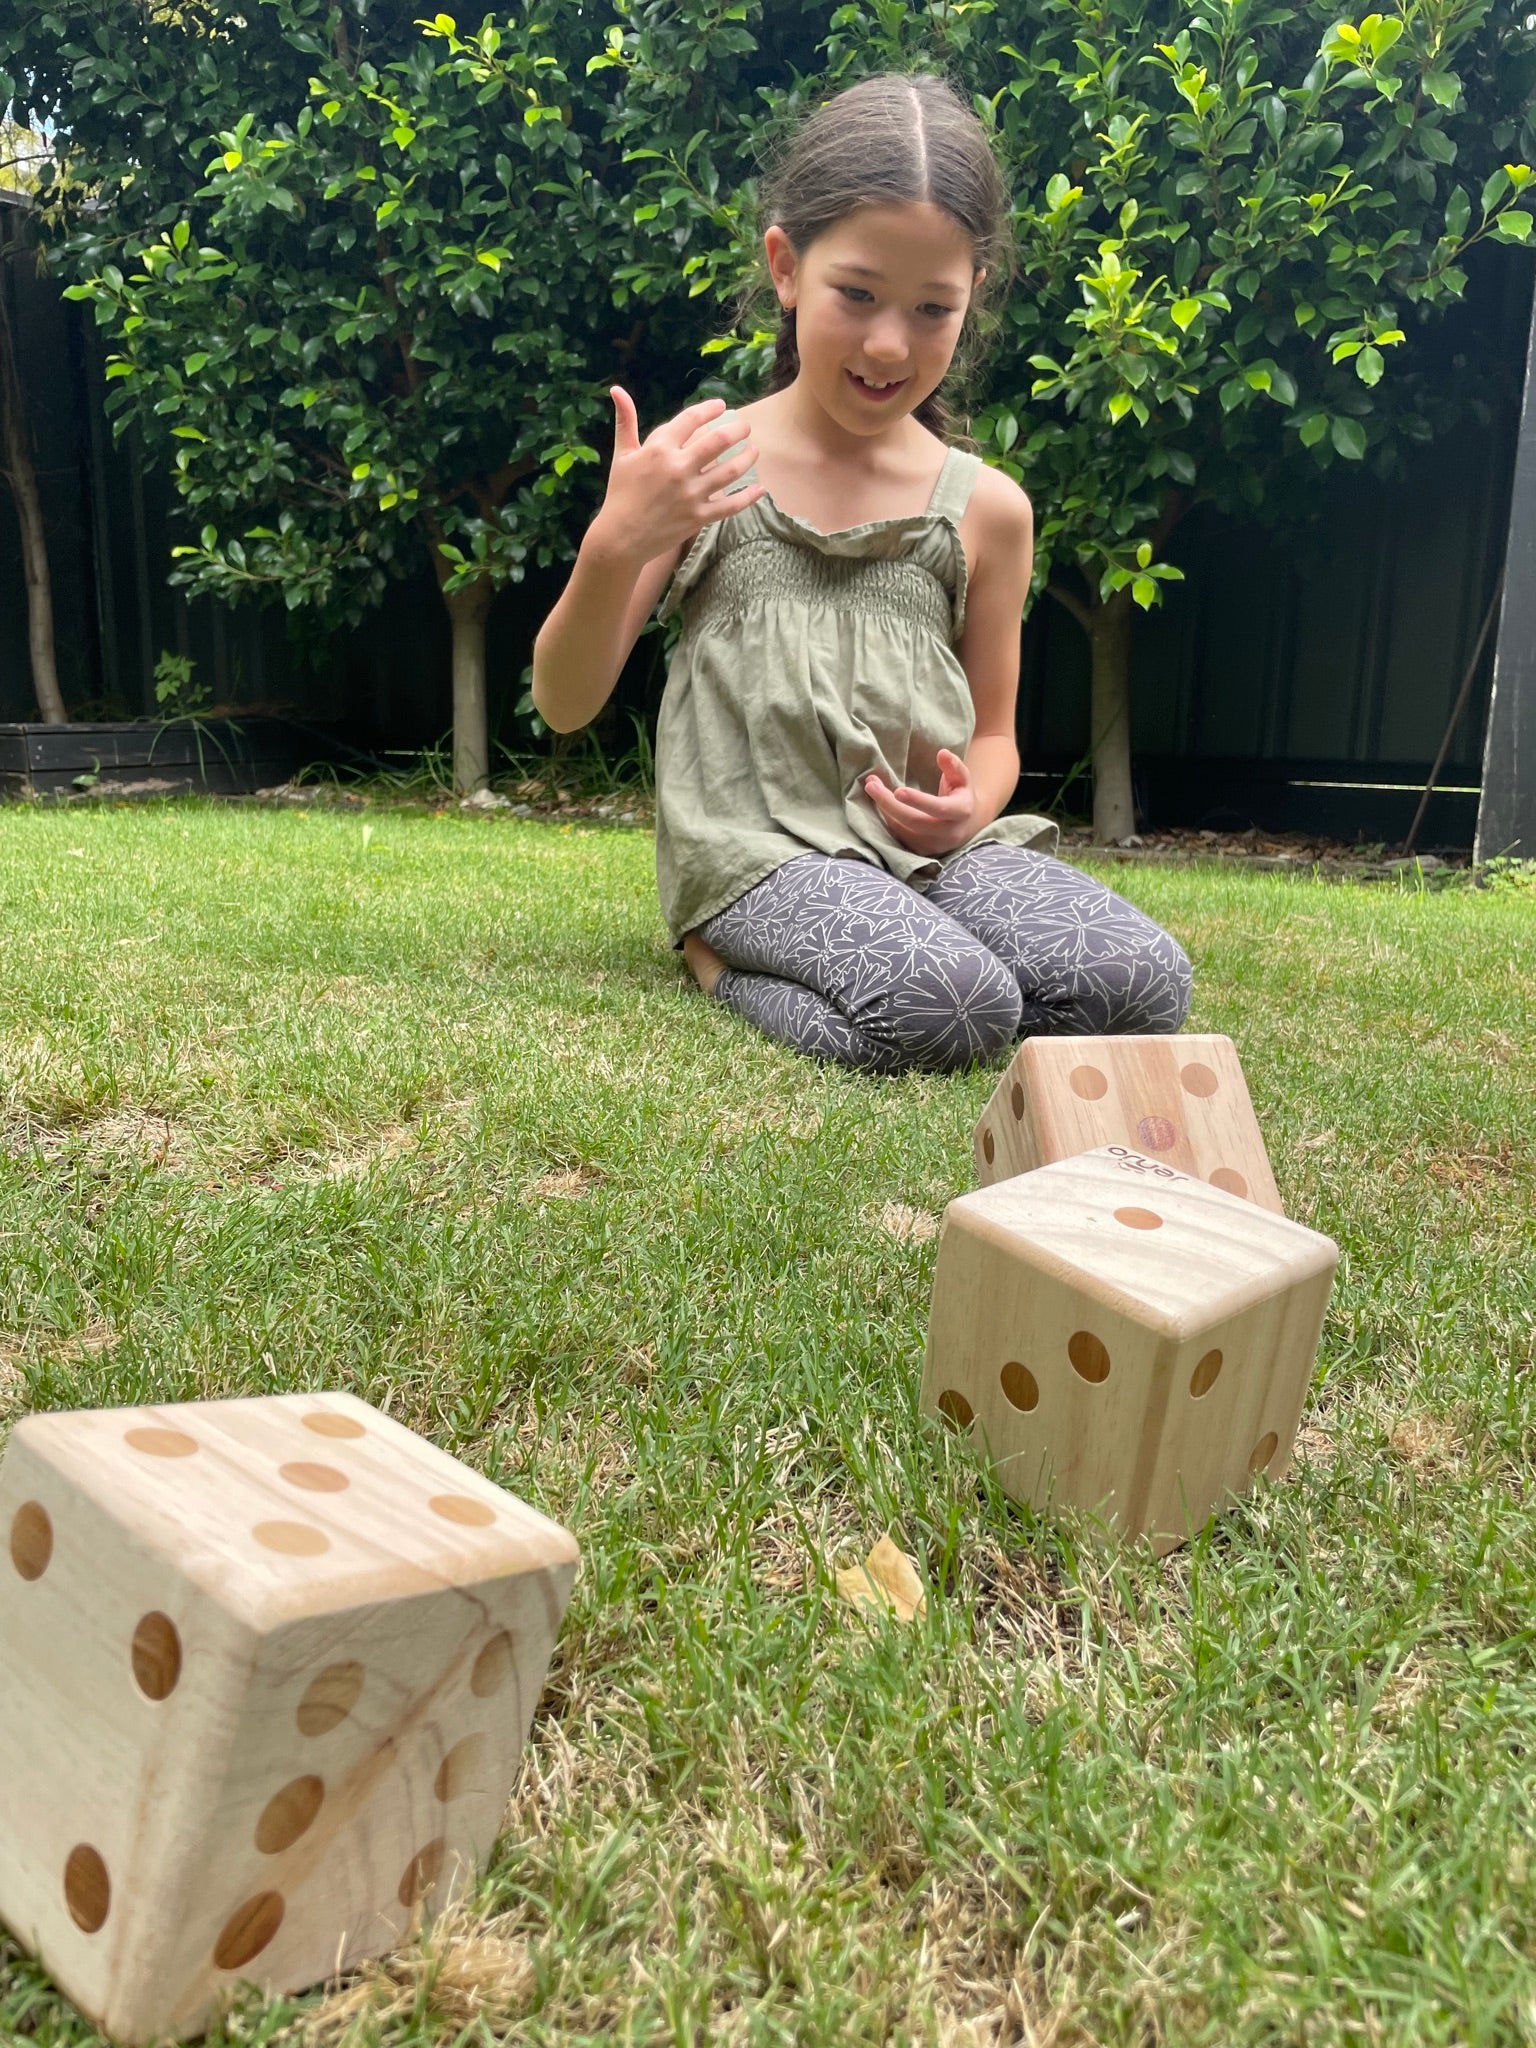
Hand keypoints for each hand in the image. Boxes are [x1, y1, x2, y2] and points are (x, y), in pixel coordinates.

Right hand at [586, 387, 763, 567]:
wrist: (621, 537)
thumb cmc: (620, 493)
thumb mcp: (622, 454)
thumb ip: (625, 421)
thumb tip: (617, 389)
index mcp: (659, 449)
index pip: (691, 419)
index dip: (710, 409)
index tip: (721, 406)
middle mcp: (678, 468)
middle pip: (719, 441)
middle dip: (738, 430)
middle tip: (745, 427)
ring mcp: (691, 494)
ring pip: (730, 471)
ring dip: (747, 458)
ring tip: (754, 451)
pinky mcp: (698, 517)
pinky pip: (730, 505)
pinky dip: (748, 497)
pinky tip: (760, 489)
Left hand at [864, 749, 978, 854]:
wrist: (967, 825)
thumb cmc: (960, 795)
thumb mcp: (962, 778)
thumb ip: (953, 766)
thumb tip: (942, 753)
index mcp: (961, 812)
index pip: (939, 808)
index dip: (918, 801)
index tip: (898, 791)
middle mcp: (948, 833)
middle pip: (914, 821)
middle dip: (889, 804)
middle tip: (871, 785)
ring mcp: (934, 845)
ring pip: (903, 830)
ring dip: (884, 809)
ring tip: (872, 788)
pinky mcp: (921, 851)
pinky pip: (899, 836)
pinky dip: (887, 819)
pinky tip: (879, 803)